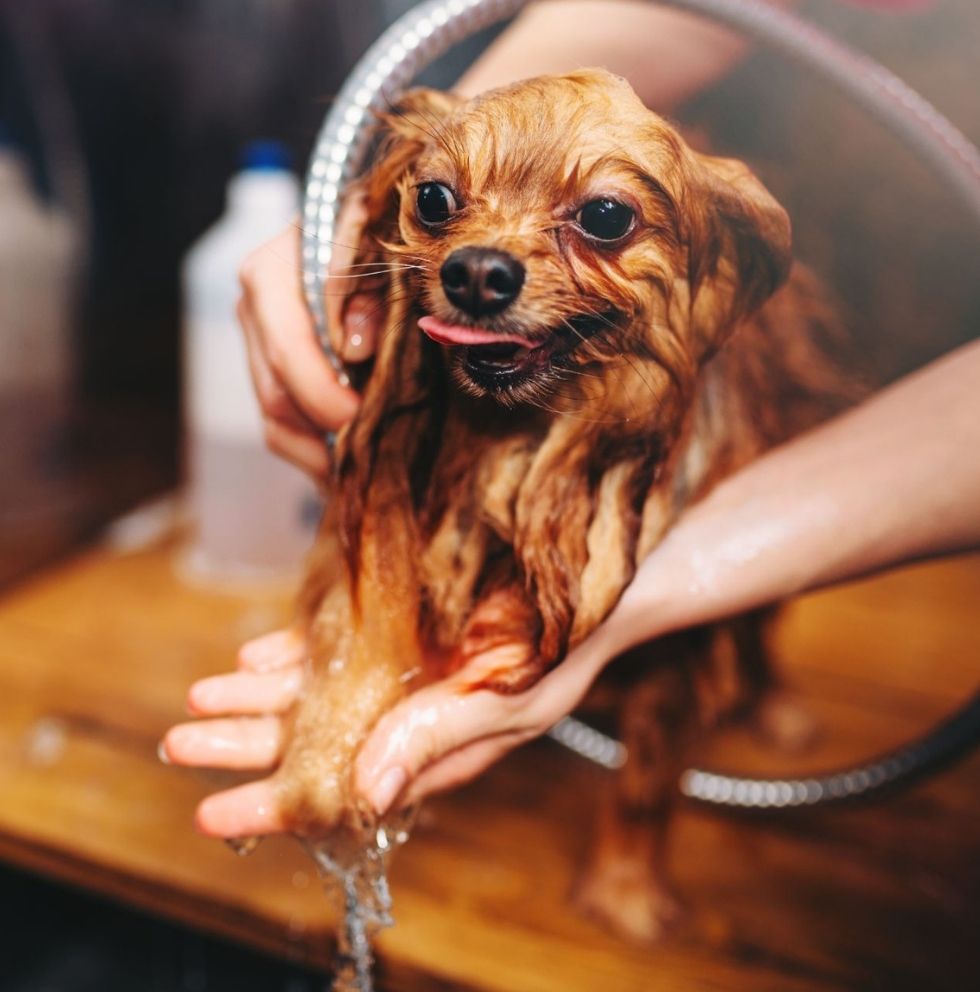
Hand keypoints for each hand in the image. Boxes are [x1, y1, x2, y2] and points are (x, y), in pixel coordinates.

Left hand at [160, 624, 616, 837]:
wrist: (600, 578)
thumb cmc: (567, 647)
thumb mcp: (510, 700)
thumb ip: (436, 738)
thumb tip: (364, 792)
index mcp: (432, 751)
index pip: (339, 792)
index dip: (273, 806)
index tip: (211, 814)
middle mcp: (408, 716)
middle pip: (312, 743)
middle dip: (244, 745)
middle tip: (177, 744)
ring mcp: (402, 671)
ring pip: (316, 695)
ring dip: (258, 698)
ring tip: (199, 696)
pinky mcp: (404, 626)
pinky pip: (337, 645)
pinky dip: (295, 651)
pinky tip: (258, 652)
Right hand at [236, 198, 383, 477]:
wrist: (365, 220)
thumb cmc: (377, 231)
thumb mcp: (382, 250)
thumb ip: (371, 292)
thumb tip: (354, 348)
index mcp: (271, 272)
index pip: (286, 350)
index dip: (323, 394)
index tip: (361, 418)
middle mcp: (252, 308)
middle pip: (277, 394)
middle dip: (325, 430)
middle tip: (370, 452)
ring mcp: (257, 341)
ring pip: (275, 418)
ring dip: (319, 450)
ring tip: (361, 467)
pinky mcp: (269, 367)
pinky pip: (281, 426)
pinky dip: (314, 450)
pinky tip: (344, 465)